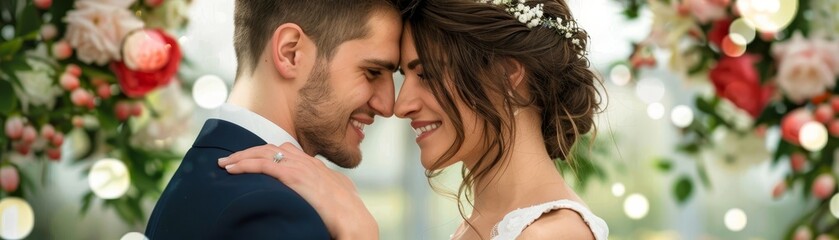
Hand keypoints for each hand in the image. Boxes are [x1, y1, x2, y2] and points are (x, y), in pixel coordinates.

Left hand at [218, 143, 378, 239]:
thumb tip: (319, 197)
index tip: (252, 159)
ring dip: (241, 156)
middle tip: (230, 159)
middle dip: (248, 152)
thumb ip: (324, 190)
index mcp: (316, 165)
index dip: (266, 152)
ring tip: (224, 164)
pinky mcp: (293, 176)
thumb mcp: (336, 196)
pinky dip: (245, 164)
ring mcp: (300, 166)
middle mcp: (307, 161)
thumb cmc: (347, 214)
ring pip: (264, 152)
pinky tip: (232, 170)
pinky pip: (263, 164)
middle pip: (272, 147)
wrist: (353, 219)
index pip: (287, 150)